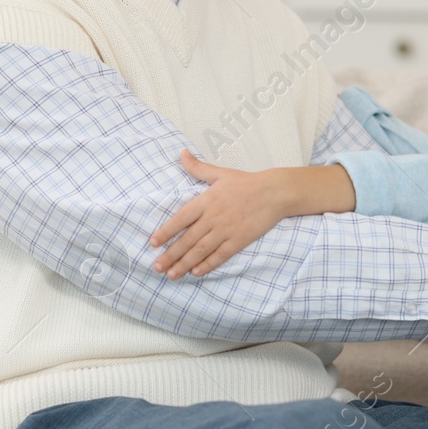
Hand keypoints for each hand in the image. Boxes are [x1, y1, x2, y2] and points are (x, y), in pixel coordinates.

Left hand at [149, 151, 287, 278]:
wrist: (274, 192)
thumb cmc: (246, 182)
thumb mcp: (220, 173)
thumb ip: (198, 167)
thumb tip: (182, 153)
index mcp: (206, 201)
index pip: (180, 219)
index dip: (166, 232)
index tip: (153, 243)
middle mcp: (213, 217)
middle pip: (187, 239)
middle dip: (170, 255)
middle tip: (157, 267)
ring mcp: (226, 230)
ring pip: (200, 250)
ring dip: (184, 264)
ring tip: (172, 275)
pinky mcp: (239, 240)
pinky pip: (220, 255)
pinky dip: (208, 265)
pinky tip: (196, 272)